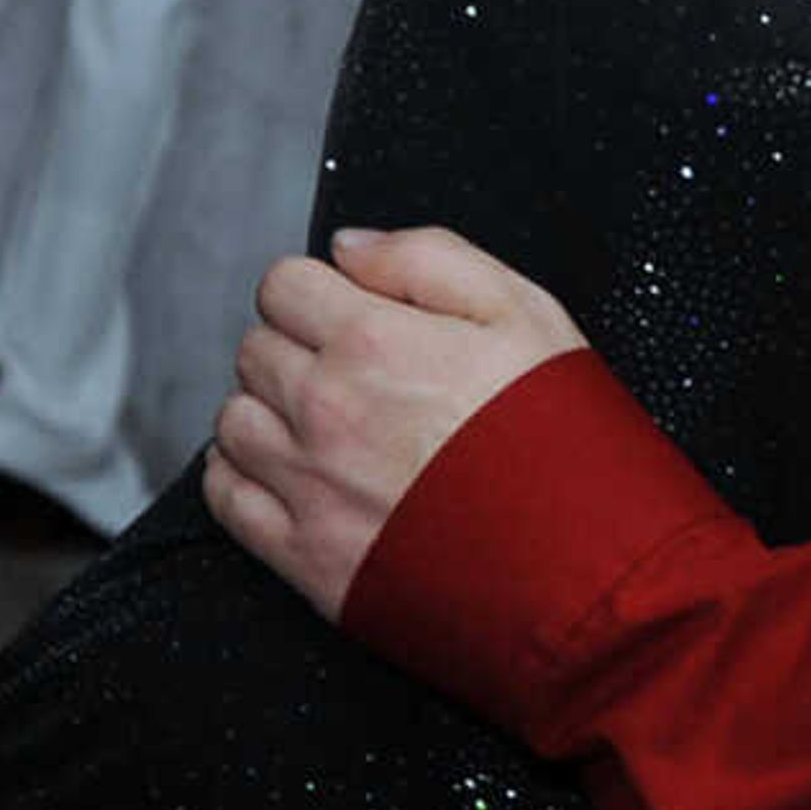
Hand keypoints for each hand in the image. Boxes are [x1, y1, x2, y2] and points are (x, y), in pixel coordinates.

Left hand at [204, 226, 586, 618]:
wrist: (584, 563)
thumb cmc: (566, 438)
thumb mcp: (528, 313)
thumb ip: (430, 259)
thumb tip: (349, 246)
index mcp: (372, 340)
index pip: (284, 285)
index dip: (324, 292)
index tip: (356, 313)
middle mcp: (322, 408)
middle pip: (255, 349)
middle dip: (298, 347)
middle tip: (362, 373)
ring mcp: (306, 484)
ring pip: (233, 419)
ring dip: (269, 412)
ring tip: (333, 426)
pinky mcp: (303, 553)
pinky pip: (226, 496)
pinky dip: (244, 476)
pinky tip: (296, 473)